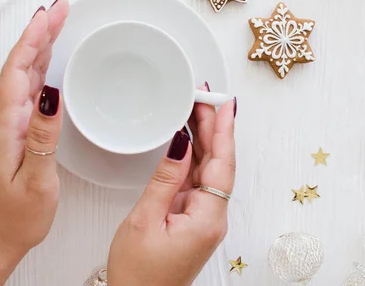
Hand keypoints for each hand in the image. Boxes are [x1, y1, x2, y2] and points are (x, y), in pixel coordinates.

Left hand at [0, 0, 69, 285]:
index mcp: (7, 126)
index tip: (49, 14)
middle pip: (20, 64)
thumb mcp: (36, 180)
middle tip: (61, 6)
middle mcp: (6, 118)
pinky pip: (30, 87)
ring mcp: (12, 122)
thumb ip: (42, 136)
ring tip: (58, 19)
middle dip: (39, 32)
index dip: (32, 40)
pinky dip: (41, 65)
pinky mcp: (20, 128)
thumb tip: (52, 93)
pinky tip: (50, 56)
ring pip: (25, 72)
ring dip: (40, 43)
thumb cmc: (18, 215)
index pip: (17, 72)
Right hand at [108, 90, 235, 285]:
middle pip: (219, 163)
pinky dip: (193, 157)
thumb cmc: (139, 274)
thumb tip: (180, 143)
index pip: (221, 164)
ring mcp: (204, 218)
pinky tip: (187, 141)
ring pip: (209, 170)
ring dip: (205, 139)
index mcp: (207, 218)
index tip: (225, 103)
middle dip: (214, 127)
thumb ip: (165, 179)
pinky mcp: (193, 219)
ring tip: (196, 109)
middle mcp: (212, 217)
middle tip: (206, 96)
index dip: (224, 130)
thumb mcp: (145, 220)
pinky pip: (197, 181)